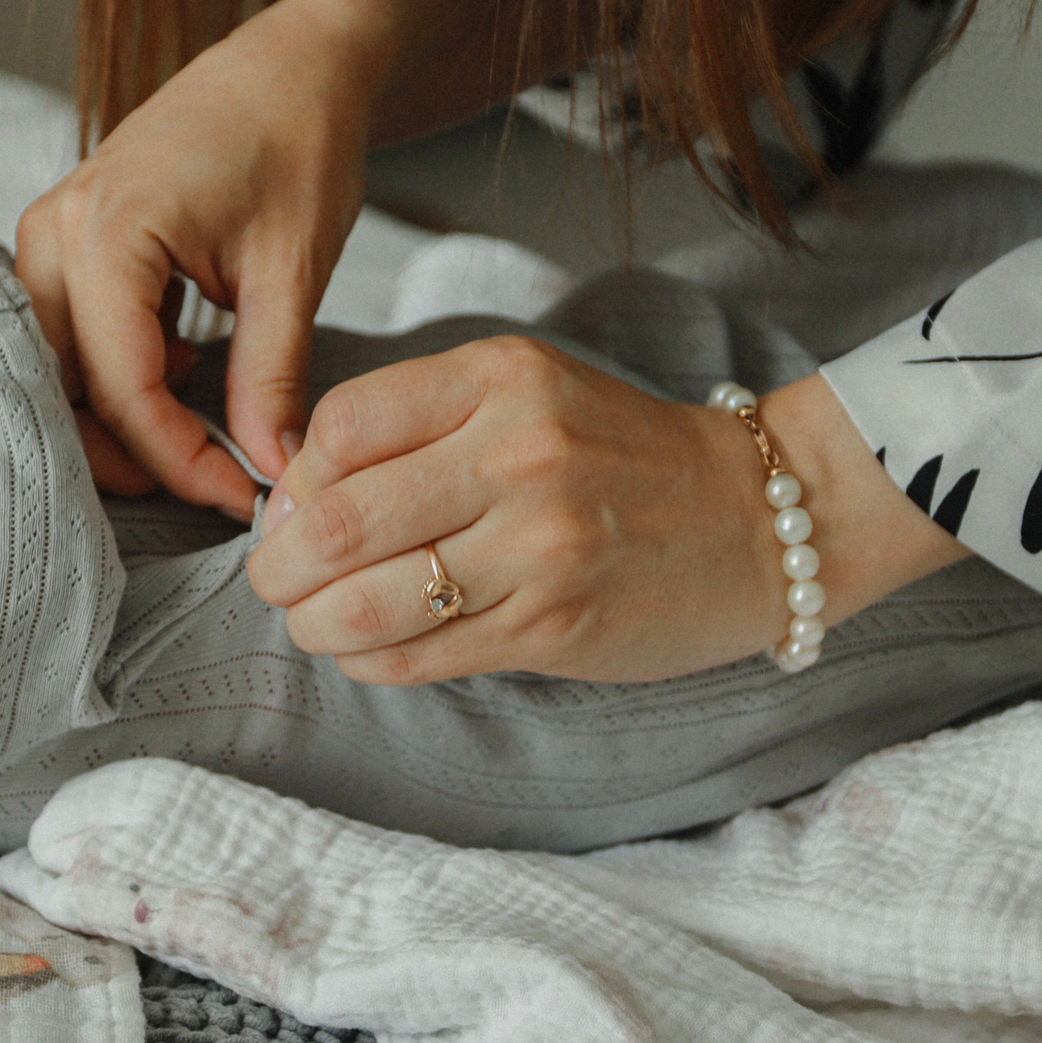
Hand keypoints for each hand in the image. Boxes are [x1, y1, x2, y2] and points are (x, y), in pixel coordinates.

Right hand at [19, 0, 373, 516]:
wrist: (291, 63)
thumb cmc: (297, 140)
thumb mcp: (293, 269)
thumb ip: (271, 377)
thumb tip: (270, 472)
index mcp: (106, 231)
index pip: (123, 387)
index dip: (180, 460)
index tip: (244, 498)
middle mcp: (54, 231)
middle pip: (65, 388)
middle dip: (134, 455)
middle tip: (218, 491)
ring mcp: (49, 232)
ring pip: (55, 368)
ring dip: (118, 422)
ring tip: (201, 451)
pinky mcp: (65, 238)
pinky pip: (67, 334)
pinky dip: (116, 376)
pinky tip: (187, 384)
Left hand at [245, 349, 969, 685]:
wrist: (762, 517)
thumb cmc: (626, 455)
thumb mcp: (531, 393)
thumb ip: (424, 425)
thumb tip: (301, 494)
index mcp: (500, 379)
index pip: (338, 428)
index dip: (299, 479)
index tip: (304, 506)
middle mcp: (516, 455)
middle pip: (334, 523)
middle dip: (280, 566)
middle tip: (278, 581)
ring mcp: (536, 548)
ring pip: (363, 604)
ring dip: (314, 625)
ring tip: (317, 623)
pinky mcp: (550, 627)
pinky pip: (416, 658)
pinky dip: (371, 662)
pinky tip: (375, 651)